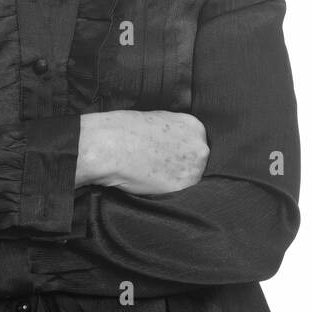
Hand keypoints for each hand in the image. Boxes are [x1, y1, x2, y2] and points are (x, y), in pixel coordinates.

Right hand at [79, 110, 208, 194]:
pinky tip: (152, 181)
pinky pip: (180, 192)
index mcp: (195, 126)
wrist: (111, 146)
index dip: (180, 151)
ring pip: (189, 177)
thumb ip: (173, 132)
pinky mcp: (183, 186)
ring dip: (175, 178)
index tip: (167, 155)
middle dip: (181, 165)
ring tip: (153, 173)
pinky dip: (167, 190)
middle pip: (196, 161)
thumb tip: (173, 144)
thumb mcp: (157, 119)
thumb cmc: (125, 129)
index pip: (195, 143)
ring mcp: (195, 168)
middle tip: (160, 165)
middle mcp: (200, 146)